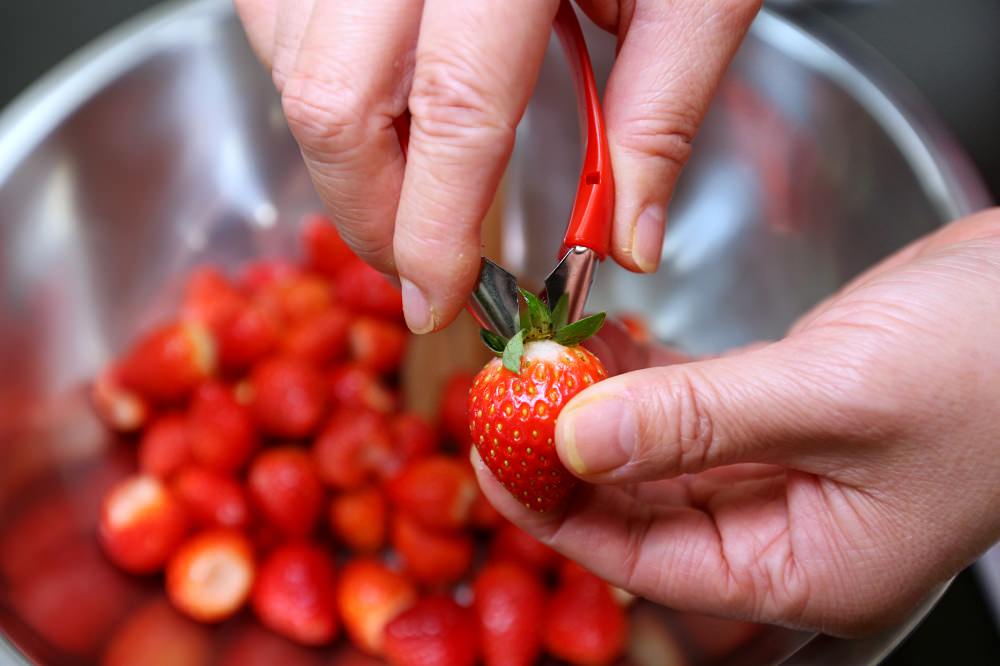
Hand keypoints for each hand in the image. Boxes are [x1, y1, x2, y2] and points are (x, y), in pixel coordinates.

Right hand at [234, 0, 760, 331]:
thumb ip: (662, 111)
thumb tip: (629, 236)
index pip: (453, 110)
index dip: (435, 227)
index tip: (441, 298)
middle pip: (328, 97)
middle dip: (366, 210)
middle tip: (416, 262)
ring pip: (287, 57)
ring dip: (340, 145)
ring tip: (414, 173)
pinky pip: (276, 12)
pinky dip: (314, 75)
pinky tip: (379, 95)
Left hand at [474, 207, 999, 635]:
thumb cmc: (992, 361)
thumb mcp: (832, 396)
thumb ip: (696, 420)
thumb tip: (575, 439)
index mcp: (805, 568)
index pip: (646, 560)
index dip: (558, 513)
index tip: (494, 454)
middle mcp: (790, 531)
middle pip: (645, 509)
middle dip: (569, 457)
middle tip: (504, 401)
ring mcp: (790, 471)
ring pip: (664, 456)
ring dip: (602, 414)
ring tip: (539, 368)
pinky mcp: (792, 414)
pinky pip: (696, 413)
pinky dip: (649, 385)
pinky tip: (606, 352)